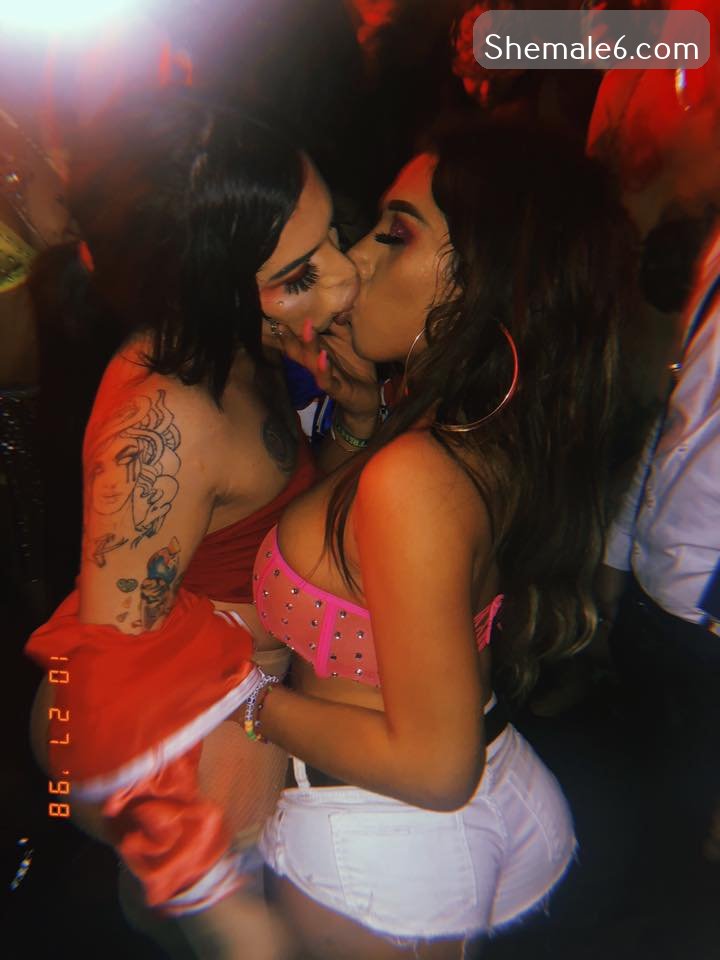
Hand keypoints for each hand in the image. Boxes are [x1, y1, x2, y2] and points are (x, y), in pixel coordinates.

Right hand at [277, 318, 379, 435]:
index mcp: (317, 352)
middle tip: (281, 320)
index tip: (276, 312)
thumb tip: (332, 303)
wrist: (367, 395)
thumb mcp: (347, 342)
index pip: (298, 340)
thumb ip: (338, 326)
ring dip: (308, 347)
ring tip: (307, 329)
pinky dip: (324, 370)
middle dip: (289, 337)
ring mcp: (325, 378)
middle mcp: (316, 364)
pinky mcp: (337, 390)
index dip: (287, 329)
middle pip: (298, 351)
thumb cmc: (354, 366)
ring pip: (311, 363)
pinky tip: (323, 357)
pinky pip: (327, 381)